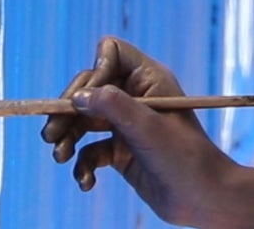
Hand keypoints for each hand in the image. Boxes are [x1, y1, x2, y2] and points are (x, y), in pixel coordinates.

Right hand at [42, 36, 253, 228]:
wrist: (203, 200)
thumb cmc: (185, 158)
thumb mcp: (148, 129)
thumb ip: (114, 107)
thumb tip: (78, 96)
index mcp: (149, 80)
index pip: (111, 53)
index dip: (95, 72)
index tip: (89, 99)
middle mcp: (135, 97)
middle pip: (88, 89)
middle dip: (68, 110)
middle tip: (51, 134)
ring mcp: (126, 125)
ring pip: (83, 120)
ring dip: (67, 137)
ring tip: (60, 157)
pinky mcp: (120, 152)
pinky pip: (90, 151)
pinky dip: (83, 165)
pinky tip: (87, 182)